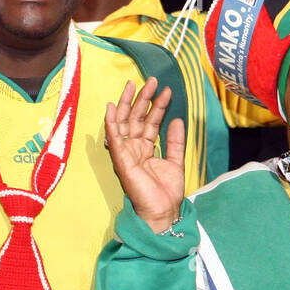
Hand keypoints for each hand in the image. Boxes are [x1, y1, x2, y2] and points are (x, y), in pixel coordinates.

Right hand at [105, 75, 185, 233]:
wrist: (163, 210)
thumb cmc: (166, 191)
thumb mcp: (175, 161)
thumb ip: (175, 141)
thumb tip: (177, 119)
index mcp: (146, 148)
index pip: (150, 121)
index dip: (158, 106)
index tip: (166, 91)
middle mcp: (134, 147)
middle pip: (136, 117)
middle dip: (143, 98)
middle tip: (151, 80)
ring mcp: (126, 152)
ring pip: (125, 123)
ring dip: (128, 103)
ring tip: (135, 84)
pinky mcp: (120, 159)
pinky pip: (114, 138)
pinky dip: (112, 122)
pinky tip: (112, 107)